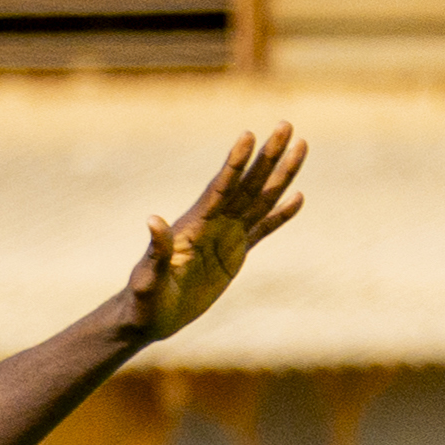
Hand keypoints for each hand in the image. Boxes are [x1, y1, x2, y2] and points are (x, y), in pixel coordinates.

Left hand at [125, 124, 306, 344]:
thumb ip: (155, 251)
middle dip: (268, 156)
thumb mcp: (148, 279)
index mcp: (193, 226)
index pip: (220, 188)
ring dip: (281, 175)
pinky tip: (297, 197)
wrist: (148, 318)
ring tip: (301, 146)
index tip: (249, 135)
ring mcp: (226, 237)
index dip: (235, 163)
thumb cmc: (143, 301)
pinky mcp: (234, 254)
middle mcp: (212, 224)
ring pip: (260, 199)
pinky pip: (263, 229)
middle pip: (247, 184)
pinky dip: (281, 214)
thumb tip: (153, 219)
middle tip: (286, 125)